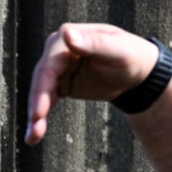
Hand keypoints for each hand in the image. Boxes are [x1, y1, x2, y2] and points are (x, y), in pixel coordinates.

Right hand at [25, 24, 160, 145]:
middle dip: (36, 106)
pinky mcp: (61, 83)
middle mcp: (58, 51)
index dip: (42, 88)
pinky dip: (41, 117)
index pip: (49, 65)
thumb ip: (94, 43)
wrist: (139, 72)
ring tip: (33, 138)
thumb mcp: (118, 50)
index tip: (39, 111)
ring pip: (41, 93)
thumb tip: (67, 34)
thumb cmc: (132, 56)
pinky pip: (47, 101)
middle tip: (34, 129)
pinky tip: (35, 135)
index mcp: (69, 37)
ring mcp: (58, 68)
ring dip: (36, 116)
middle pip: (41, 80)